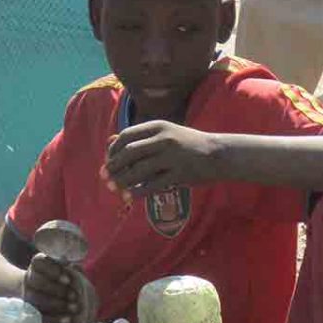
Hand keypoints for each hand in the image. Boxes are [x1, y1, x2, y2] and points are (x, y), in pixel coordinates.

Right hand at [23, 253, 93, 322]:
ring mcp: (27, 294)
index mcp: (37, 264)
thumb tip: (73, 266)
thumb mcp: (65, 269)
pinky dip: (54, 318)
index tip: (68, 279)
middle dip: (56, 289)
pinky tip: (68, 320)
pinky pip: (39, 315)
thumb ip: (68, 266)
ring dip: (56, 304)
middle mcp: (29, 277)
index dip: (53, 270)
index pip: (39, 262)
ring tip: (74, 308)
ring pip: (37, 299)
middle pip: (37, 281)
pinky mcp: (30, 311)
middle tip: (74, 296)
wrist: (43, 292)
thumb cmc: (60, 277)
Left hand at [103, 121, 219, 195]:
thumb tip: (109, 142)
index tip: (108, 161)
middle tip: (105, 177)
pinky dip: (138, 192)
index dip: (113, 150)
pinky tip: (130, 196)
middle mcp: (164, 139)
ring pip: (138, 171)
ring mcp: (172, 157)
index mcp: (158, 126)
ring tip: (114, 188)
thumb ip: (139, 137)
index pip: (126, 136)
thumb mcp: (164, 133)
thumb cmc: (187, 144)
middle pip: (129, 153)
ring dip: (122, 181)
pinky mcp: (179, 174)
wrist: (218, 153)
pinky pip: (152, 185)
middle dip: (113, 166)